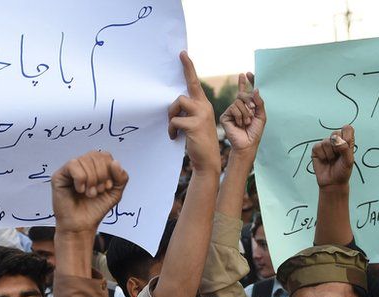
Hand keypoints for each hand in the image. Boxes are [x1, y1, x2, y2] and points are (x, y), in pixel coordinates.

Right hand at [51, 151, 128, 234]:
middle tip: (98, 191)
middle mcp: (82, 165)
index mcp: (95, 167)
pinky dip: (80, 178)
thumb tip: (115, 162)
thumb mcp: (115, 193)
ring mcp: (70, 169)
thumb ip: (121, 177)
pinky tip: (80, 190)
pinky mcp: (59, 175)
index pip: (105, 155)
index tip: (107, 187)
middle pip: (95, 155)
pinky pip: (73, 165)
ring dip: (91, 179)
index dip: (109, 170)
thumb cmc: (96, 209)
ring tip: (90, 194)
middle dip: (101, 175)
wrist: (82, 225)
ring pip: (84, 160)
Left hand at [168, 51, 219, 173]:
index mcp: (204, 105)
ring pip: (178, 102)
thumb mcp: (195, 123)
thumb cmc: (198, 142)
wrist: (207, 160)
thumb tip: (173, 105)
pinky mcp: (194, 124)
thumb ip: (188, 111)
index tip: (182, 54)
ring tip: (174, 128)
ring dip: (172, 115)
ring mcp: (201, 115)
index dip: (188, 67)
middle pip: (187, 89)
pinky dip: (171, 129)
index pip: (195, 82)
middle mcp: (204, 106)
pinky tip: (175, 137)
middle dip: (176, 96)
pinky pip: (175, 120)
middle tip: (177, 85)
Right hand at [220, 72, 264, 155]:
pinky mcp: (225, 116)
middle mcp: (238, 106)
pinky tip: (239, 124)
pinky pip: (233, 108)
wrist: (247, 144)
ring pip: (238, 102)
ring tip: (246, 123)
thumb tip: (255, 89)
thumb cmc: (255, 132)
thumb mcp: (261, 116)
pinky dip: (239, 116)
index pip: (245, 91)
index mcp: (246, 106)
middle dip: (249, 101)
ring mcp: (230, 111)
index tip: (246, 73)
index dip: (246, 82)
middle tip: (252, 111)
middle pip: (242, 94)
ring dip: (246, 112)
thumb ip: (259, 102)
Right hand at [311, 125, 354, 189]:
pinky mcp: (317, 149)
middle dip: (337, 147)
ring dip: (329, 154)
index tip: (346, 146)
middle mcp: (336, 141)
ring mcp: (326, 145)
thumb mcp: (349, 160)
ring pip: (326, 141)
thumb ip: (345, 148)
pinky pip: (318, 147)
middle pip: (335, 133)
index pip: (347, 129)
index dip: (346, 136)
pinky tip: (324, 160)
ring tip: (331, 160)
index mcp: (347, 141)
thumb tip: (336, 140)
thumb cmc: (342, 171)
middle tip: (338, 156)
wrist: (332, 182)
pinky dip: (322, 155)